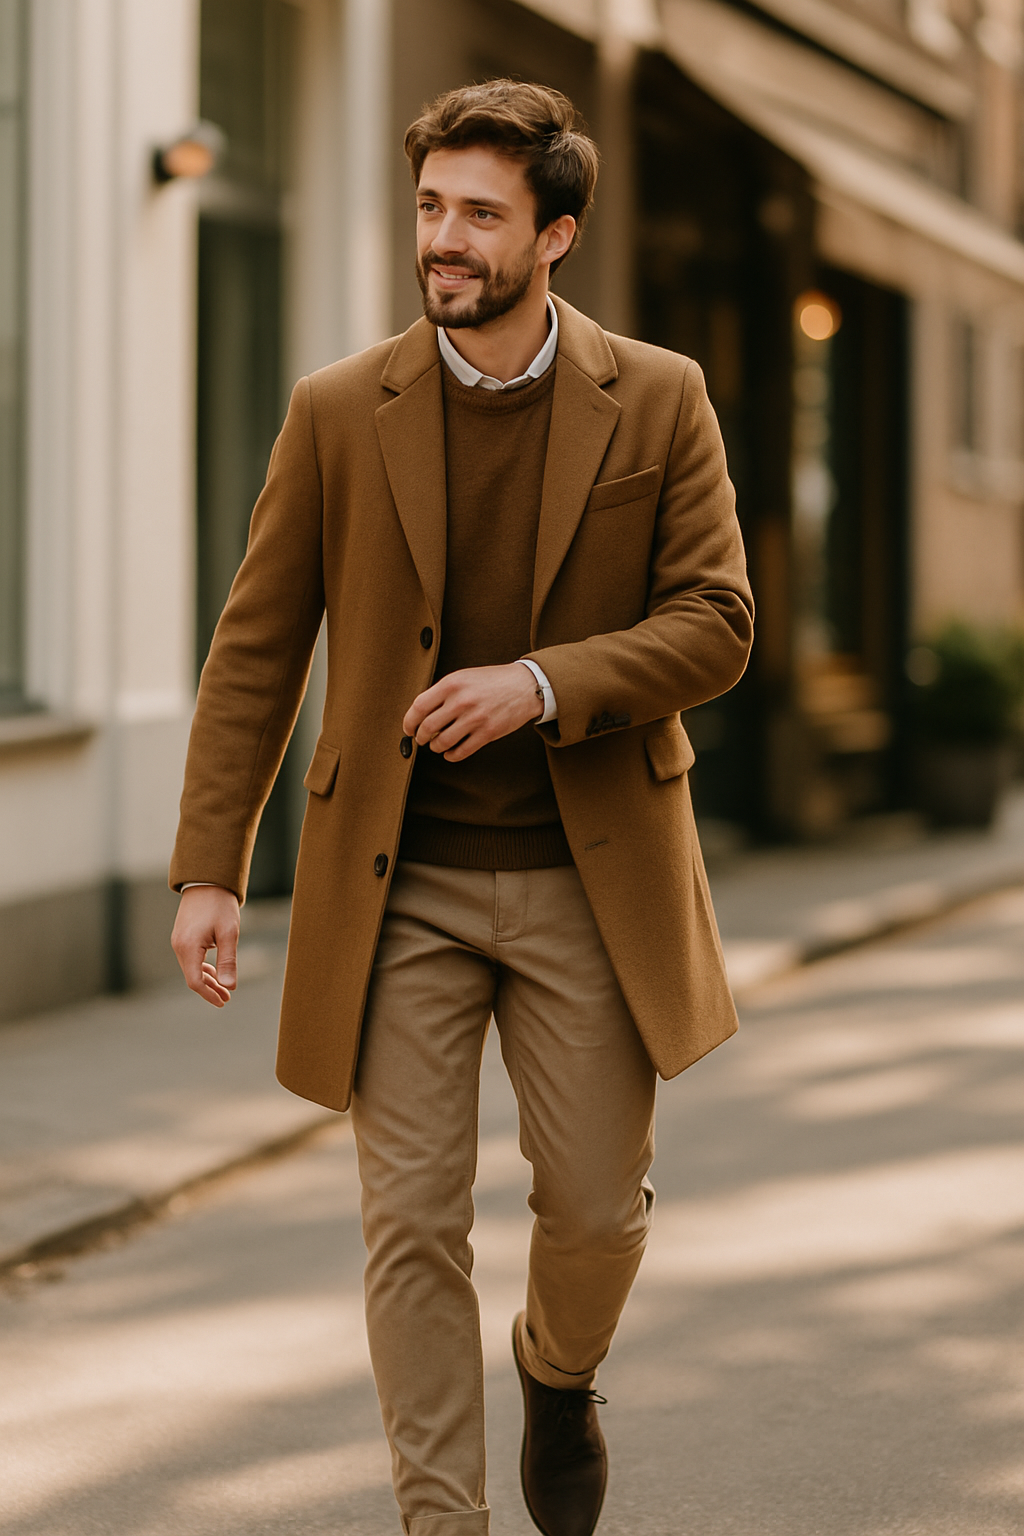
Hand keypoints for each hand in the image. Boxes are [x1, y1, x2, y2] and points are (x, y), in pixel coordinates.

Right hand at [171, 886, 240, 1006]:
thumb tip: (229, 987)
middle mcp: (178, 946)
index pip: (195, 981)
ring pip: (191, 968)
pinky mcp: (183, 935)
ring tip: (224, 989)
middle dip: (210, 989)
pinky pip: (190, 958)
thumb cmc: (220, 904)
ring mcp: (179, 941)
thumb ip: (228, 961)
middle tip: (227, 998)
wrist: (208, 880)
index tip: (224, 1001)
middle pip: (192, 976)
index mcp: (188, 947)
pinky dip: (202, 967)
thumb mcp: (229, 933)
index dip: (209, 994)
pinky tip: (214, 972)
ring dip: (207, 979)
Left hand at [403, 662, 542, 761]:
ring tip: (437, 745)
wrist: (525, 686)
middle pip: (428, 728)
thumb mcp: (463, 677)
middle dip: (421, 738)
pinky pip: (461, 751)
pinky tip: (450, 753)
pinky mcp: (488, 733)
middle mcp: (461, 701)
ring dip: (436, 747)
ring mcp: (475, 718)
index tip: (408, 729)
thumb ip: (442, 692)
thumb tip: (421, 713)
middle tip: (421, 739)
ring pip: (443, 742)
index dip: (409, 721)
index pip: (419, 707)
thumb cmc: (492, 681)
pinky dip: (451, 756)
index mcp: (452, 684)